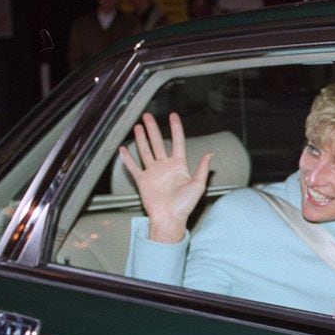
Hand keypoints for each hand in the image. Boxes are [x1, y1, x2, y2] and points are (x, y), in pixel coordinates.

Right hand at [119, 112, 212, 242]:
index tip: (173, 116)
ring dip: (141, 139)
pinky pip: (133, 167)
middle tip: (147, 116)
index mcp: (179, 166)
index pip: (177, 142)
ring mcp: (153, 173)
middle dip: (153, 129)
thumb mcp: (198, 185)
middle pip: (157, 143)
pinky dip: (127, 158)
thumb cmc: (185, 205)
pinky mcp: (142, 181)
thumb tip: (210, 154)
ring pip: (145, 151)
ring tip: (138, 126)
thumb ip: (202, 168)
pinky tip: (123, 149)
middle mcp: (165, 167)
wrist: (170, 218)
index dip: (175, 128)